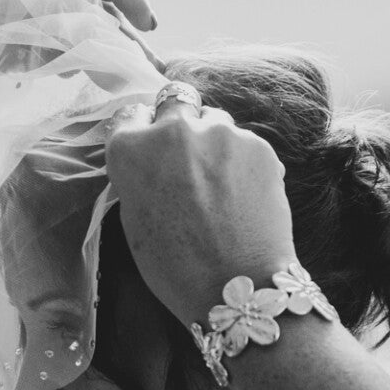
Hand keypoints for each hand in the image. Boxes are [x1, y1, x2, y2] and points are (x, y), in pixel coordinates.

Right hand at [102, 94, 297, 326]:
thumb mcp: (135, 222)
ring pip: (215, 121)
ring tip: (221, 184)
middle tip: (189, 156)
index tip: (152, 147)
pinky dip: (244, 162)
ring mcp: (219, 134)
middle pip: (175, 101)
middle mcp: (172, 130)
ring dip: (214, 142)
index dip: (142, 130)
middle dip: (180, 122)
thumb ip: (138, 178)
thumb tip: (151, 163)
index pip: (130, 115)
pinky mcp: (258, 145)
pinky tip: (245, 196)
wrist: (237, 288)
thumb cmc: (177, 269)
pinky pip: (245, 143)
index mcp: (130, 150)